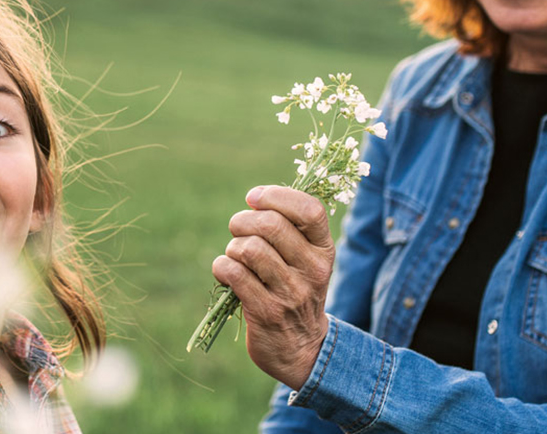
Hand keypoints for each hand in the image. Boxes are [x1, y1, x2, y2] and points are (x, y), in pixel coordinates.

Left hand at [212, 185, 334, 389]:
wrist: (302, 350)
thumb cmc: (295, 291)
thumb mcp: (307, 261)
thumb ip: (290, 230)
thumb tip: (255, 199)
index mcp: (324, 251)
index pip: (310, 210)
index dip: (277, 196)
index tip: (254, 198)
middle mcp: (313, 270)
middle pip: (271, 225)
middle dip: (243, 221)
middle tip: (238, 230)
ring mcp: (291, 293)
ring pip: (249, 248)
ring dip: (232, 248)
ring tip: (236, 258)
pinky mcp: (266, 312)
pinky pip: (234, 273)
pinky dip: (222, 267)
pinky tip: (226, 273)